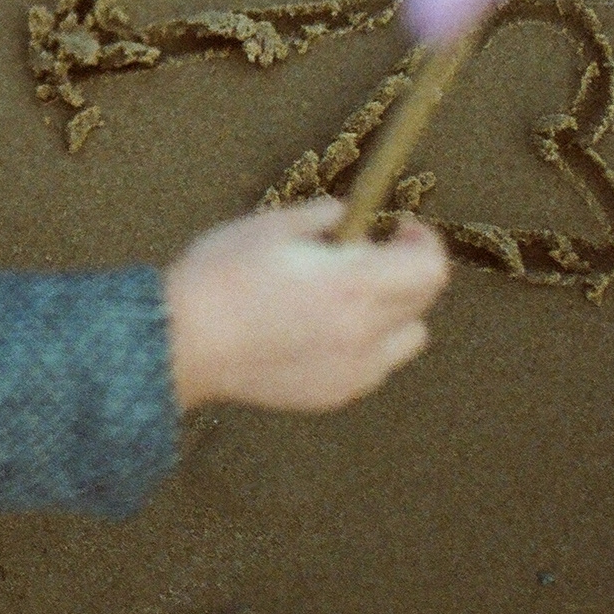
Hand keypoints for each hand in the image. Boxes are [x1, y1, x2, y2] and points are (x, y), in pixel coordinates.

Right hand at [162, 199, 449, 411]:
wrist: (182, 342)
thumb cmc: (221, 277)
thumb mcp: (270, 225)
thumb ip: (322, 217)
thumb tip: (347, 217)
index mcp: (353, 284)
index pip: (430, 269)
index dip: (425, 243)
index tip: (401, 229)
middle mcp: (364, 333)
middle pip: (423, 302)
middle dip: (408, 270)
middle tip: (374, 253)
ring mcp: (352, 371)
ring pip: (407, 339)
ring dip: (394, 312)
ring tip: (350, 297)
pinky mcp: (332, 396)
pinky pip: (374, 367)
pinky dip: (366, 344)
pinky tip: (324, 329)